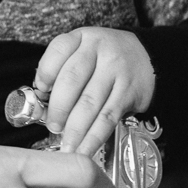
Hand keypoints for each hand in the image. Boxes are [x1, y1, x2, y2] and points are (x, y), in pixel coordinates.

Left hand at [35, 27, 155, 155]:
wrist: (147, 57)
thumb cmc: (106, 58)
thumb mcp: (83, 50)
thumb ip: (62, 69)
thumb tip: (43, 102)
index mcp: (82, 39)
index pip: (59, 51)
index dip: (45, 74)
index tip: (40, 92)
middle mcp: (100, 52)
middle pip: (72, 80)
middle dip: (58, 108)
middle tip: (52, 126)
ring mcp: (116, 71)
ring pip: (90, 103)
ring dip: (74, 129)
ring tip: (66, 145)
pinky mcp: (128, 92)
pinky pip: (108, 118)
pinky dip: (94, 137)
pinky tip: (85, 149)